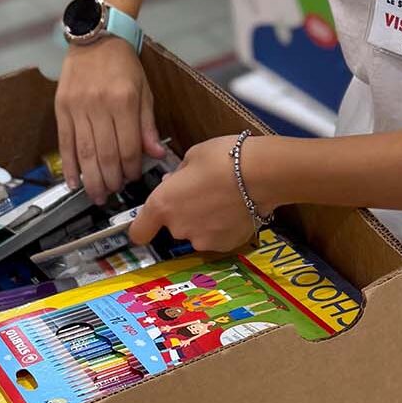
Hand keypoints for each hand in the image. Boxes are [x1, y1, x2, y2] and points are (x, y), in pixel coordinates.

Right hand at [56, 37, 166, 204]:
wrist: (96, 37)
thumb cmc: (123, 65)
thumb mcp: (144, 91)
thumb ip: (148, 125)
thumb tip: (156, 153)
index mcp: (124, 101)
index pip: (128, 147)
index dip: (131, 168)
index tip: (132, 178)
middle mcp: (99, 105)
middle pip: (105, 154)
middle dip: (111, 180)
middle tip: (114, 193)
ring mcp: (78, 107)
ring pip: (85, 153)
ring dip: (91, 179)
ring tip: (97, 195)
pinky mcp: (61, 107)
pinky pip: (65, 143)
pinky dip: (69, 166)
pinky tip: (74, 182)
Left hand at [130, 136, 269, 252]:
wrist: (262, 175)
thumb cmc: (225, 158)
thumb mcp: (192, 156)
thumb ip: (177, 176)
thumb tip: (174, 183)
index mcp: (162, 205)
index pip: (138, 232)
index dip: (141, 227)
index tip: (147, 222)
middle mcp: (178, 228)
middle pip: (172, 226)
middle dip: (182, 212)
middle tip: (200, 192)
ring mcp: (202, 240)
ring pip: (195, 232)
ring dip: (203, 221)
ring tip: (222, 200)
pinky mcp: (224, 246)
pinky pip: (216, 237)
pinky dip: (221, 227)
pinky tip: (233, 210)